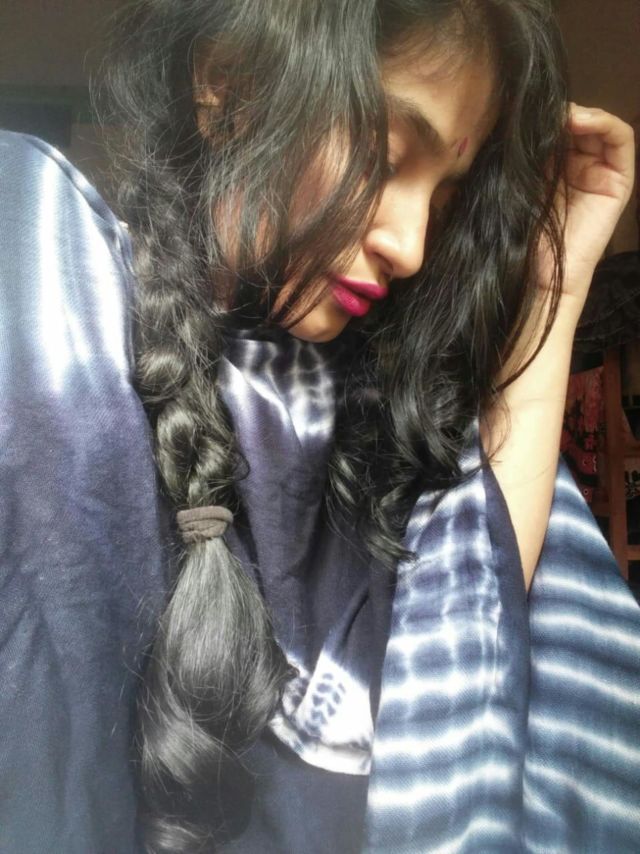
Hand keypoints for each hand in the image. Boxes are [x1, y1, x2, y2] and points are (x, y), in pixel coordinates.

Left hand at [537, 102, 635, 311]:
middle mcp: (578, 167)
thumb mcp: (517, 185)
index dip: (543, 117)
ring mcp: (600, 173)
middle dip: (560, 114)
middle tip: (542, 111)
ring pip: (598, 126)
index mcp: (552, 168)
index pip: (554, 129)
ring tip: (560, 115)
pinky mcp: (619, 181)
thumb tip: (521, 117)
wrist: (539, 274)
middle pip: (577, 124)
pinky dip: (603, 122)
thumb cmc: (520, 235)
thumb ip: (524, 154)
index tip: (524, 114)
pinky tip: (578, 121)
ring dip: (581, 114)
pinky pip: (621, 139)